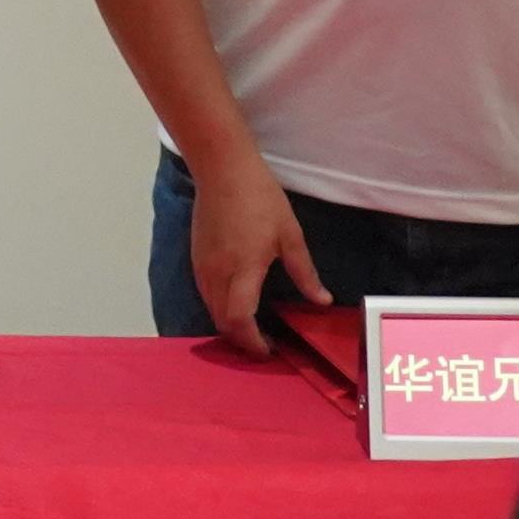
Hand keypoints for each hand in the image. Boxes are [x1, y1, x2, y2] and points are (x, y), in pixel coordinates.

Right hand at [182, 150, 328, 357]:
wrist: (222, 168)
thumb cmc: (260, 198)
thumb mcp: (290, 235)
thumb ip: (305, 273)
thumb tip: (322, 301)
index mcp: (242, 270)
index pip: (239, 321)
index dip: (253, 342)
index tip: (270, 350)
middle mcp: (217, 275)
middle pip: (222, 322)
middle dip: (242, 340)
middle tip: (265, 343)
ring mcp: (202, 267)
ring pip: (211, 310)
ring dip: (229, 324)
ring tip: (253, 326)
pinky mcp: (196, 258)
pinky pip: (205, 294)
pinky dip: (219, 307)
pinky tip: (237, 301)